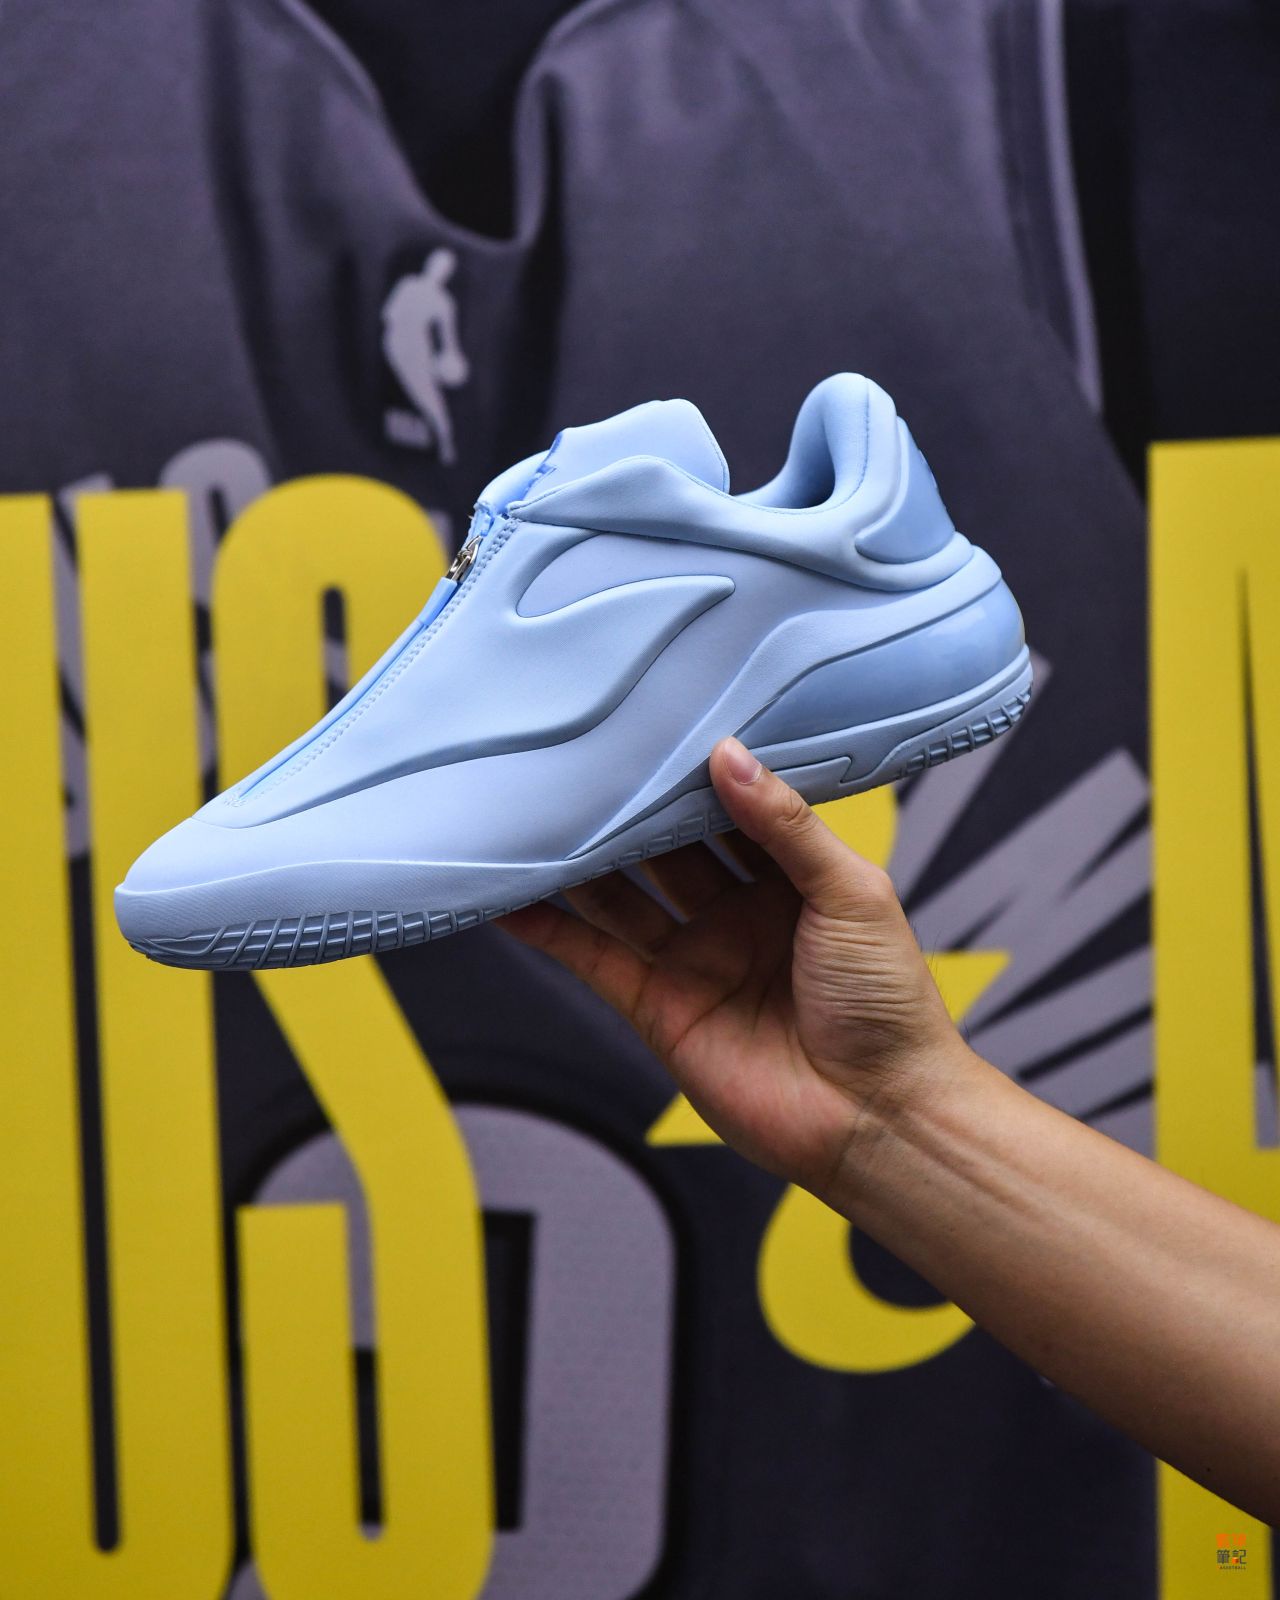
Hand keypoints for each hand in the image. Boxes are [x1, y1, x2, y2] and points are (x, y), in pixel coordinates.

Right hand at [499, 737, 966, 1199]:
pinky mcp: (658, 1006)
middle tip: (580, 759)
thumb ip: (785, 826)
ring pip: (621, 896)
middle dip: (628, 810)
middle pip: (666, 849)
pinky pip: (593, 957)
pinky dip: (549, 930)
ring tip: (531, 811)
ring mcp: (694, 959)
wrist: (877, 1117)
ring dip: (579, 861)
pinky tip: (512, 896)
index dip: (693, 775)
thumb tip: (728, 755)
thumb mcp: (851, 893)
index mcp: (790, 878)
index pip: (729, 811)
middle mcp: (736, 913)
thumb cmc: (887, 1005)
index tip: (653, 726)